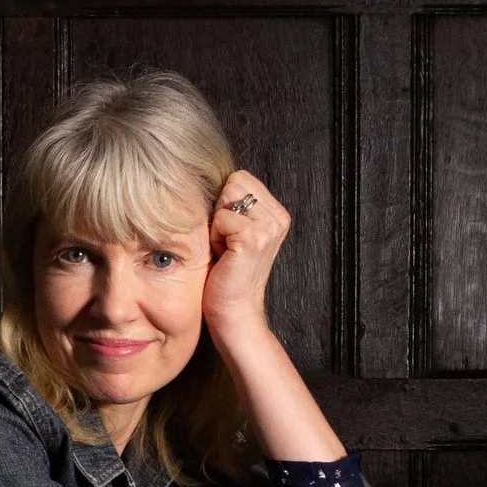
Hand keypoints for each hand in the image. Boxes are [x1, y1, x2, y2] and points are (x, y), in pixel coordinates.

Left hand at [203, 169, 290, 340]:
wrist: (233, 311)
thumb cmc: (226, 274)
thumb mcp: (233, 232)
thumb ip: (233, 205)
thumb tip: (208, 175)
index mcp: (276, 213)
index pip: (240, 178)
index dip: (224, 202)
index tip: (228, 233)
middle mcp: (278, 217)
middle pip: (235, 181)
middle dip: (221, 210)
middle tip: (225, 241)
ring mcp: (269, 227)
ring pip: (227, 197)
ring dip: (217, 223)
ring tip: (225, 248)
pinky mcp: (254, 238)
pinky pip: (222, 218)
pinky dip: (215, 236)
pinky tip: (223, 256)